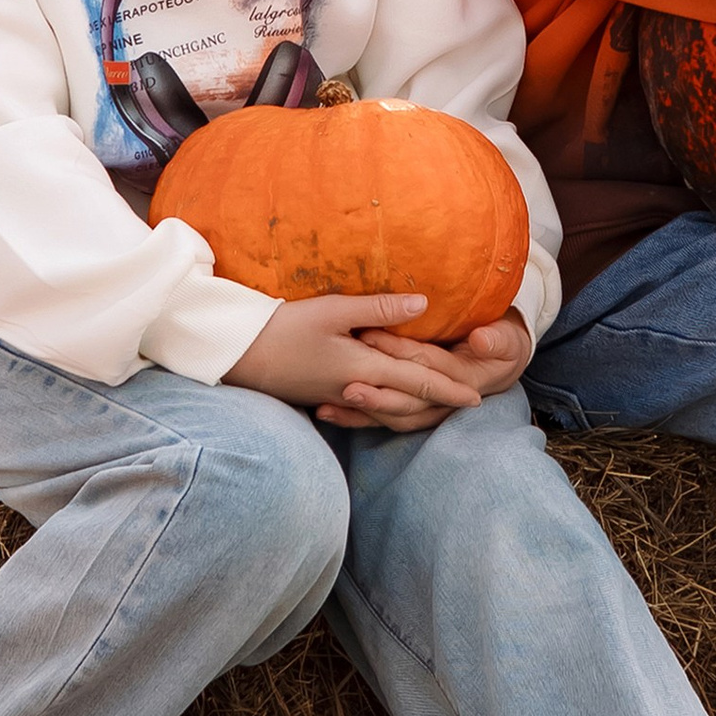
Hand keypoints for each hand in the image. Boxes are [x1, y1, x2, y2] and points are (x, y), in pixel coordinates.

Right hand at [224, 293, 520, 433]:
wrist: (238, 354)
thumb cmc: (283, 328)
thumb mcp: (333, 311)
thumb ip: (380, 309)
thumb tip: (425, 303)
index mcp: (365, 369)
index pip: (419, 383)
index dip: (451, 390)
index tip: (477, 398)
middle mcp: (357, 390)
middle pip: (409, 404)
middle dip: (440, 405)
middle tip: (468, 403)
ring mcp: (340, 397)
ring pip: (389, 411)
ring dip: (416, 410)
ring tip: (437, 407)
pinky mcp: (324, 396)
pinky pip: (367, 410)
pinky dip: (387, 411)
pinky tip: (390, 408)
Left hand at [320, 309, 532, 429]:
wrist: (503, 366)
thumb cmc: (502, 346)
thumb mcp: (505, 340)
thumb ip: (496, 340)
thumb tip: (482, 341)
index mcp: (463, 379)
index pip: (427, 366)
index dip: (401, 354)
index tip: (370, 335)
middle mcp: (442, 400)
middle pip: (406, 402)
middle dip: (376, 396)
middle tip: (345, 387)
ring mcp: (425, 408)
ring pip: (392, 417)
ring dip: (361, 413)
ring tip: (329, 406)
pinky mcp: (409, 408)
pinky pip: (382, 419)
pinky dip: (355, 419)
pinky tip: (325, 412)